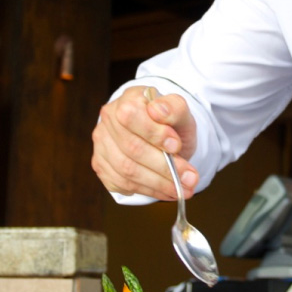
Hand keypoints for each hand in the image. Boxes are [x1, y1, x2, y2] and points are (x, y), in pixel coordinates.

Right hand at [91, 85, 198, 199]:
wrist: (162, 136)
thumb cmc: (170, 123)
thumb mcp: (181, 112)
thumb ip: (174, 108)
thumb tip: (159, 110)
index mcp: (128, 99)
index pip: (130, 115)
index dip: (154, 133)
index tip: (176, 145)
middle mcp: (109, 119)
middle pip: (132, 149)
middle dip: (164, 168)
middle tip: (190, 179)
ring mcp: (102, 144)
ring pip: (126, 171)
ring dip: (159, 184)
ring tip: (183, 189)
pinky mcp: (101, 166)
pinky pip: (122, 184)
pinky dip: (148, 191)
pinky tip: (166, 191)